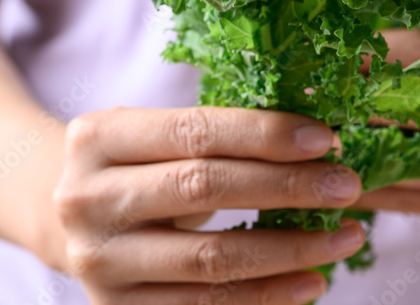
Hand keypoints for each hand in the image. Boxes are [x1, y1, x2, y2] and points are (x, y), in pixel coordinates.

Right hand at [50, 107, 365, 303]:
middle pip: (204, 189)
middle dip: (287, 187)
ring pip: (211, 258)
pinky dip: (266, 295)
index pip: (194, 131)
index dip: (263, 134)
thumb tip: (315, 140)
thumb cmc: (136, 166)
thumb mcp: (154, 135)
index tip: (325, 140)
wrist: (72, 222)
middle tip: (347, 186)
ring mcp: (99, 262)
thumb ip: (216, 134)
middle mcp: (87, 199)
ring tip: (345, 237)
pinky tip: (311, 280)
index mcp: (97, 137)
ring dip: (290, 249)